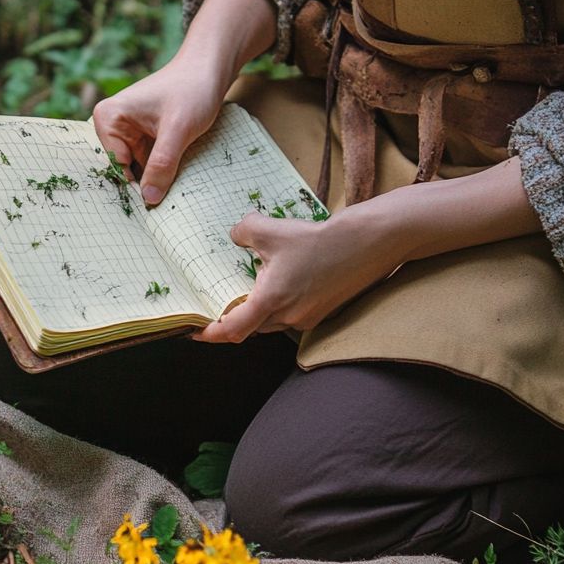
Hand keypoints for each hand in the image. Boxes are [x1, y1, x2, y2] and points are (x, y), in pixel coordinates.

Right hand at [92, 60, 225, 206]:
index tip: (154, 207)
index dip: (135, 185)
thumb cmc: (192, 89)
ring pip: (138, 170)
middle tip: (165, 205)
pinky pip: (149, 164)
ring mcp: (128, 133)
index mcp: (108, 118)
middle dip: (144, 185)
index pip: (116, 165)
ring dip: (155, 181)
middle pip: (125, 170)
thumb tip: (148, 199)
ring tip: (174, 193)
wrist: (210, 68)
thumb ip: (161, 164)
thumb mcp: (178, 130)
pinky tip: (177, 180)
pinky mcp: (144, 138)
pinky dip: (162, 173)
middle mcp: (112, 126)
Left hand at [194, 209, 404, 341]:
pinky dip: (278, 306)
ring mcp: (306, 318)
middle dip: (233, 319)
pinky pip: (290, 317)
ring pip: (270, 323)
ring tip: (250, 288)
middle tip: (217, 304)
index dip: (210, 334)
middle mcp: (287, 317)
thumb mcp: (270, 229)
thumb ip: (243, 232)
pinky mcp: (321, 314)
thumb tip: (235, 236)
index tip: (194, 332)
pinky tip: (281, 282)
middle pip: (249, 328)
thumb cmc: (319, 239)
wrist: (368, 243)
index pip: (232, 330)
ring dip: (257, 311)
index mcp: (270, 301)